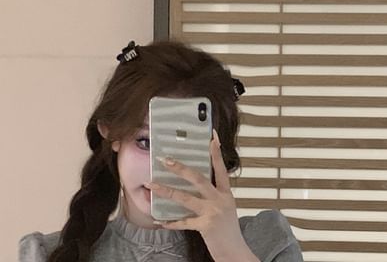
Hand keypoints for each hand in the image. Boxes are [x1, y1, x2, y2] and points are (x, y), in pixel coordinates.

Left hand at [144, 129, 257, 261]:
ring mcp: (212, 212)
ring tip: (151, 184)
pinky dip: (171, 222)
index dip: (216, 152)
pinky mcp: (205, 226)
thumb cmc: (228, 229)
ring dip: (166, 190)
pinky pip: (183, 222)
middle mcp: (220, 200)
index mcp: (226, 193)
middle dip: (180, 168)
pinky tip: (160, 221)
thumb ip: (214, 195)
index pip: (221, 168)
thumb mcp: (226, 207)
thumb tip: (195, 183)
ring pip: (186, 198)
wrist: (235, 252)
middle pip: (199, 179)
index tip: (212, 137)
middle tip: (165, 160)